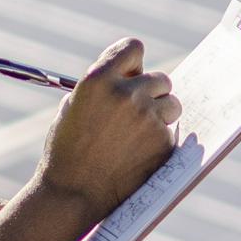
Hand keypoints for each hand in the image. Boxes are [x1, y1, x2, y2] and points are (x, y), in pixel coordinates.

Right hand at [36, 38, 178, 214]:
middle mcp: (127, 94)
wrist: (73, 192)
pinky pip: (171, 132)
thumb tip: (133, 75)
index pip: (133, 48)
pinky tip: (138, 154)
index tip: (132, 75)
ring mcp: (148, 118)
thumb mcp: (74, 106)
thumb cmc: (68, 150)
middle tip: (136, 113)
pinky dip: (160, 141)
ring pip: (173, 104)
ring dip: (161, 115)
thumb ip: (104, 87)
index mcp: (99, 79)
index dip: (134, 63)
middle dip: (152, 93)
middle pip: (161, 79)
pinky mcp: (163, 142)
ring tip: (137, 135)